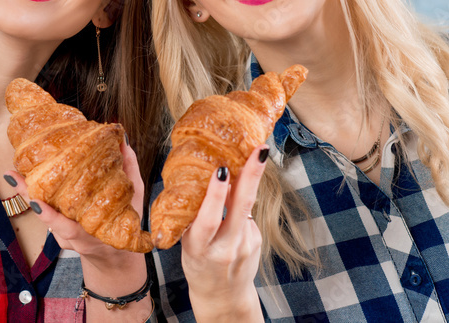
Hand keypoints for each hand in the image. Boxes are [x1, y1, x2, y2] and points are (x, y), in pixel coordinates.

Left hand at [3, 140, 146, 266]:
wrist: (114, 257)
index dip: (49, 216)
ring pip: (41, 215)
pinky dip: (35, 198)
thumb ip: (128, 170)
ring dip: (27, 194)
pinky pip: (44, 214)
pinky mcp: (57, 234)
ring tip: (12, 175)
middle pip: (45, 219)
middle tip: (14, 176)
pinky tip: (23, 180)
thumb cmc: (123, 223)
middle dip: (29, 196)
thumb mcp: (134, 199)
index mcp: (92, 233)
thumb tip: (122, 139)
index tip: (35, 201)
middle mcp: (72, 237)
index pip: (66, 227)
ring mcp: (62, 237)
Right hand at [180, 146, 267, 319]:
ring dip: (251, 178)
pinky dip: (242, 200)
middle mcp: (225, 247)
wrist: (222, 297)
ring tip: (257, 152)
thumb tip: (207, 179)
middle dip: (250, 175)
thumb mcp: (189, 244)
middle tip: (259, 151)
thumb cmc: (199, 264)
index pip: (209, 220)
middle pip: (240, 207)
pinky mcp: (256, 242)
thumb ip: (196, 218)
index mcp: (199, 247)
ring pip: (247, 206)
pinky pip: (248, 214)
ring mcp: (245, 246)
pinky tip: (239, 193)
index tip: (221, 171)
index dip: (216, 195)